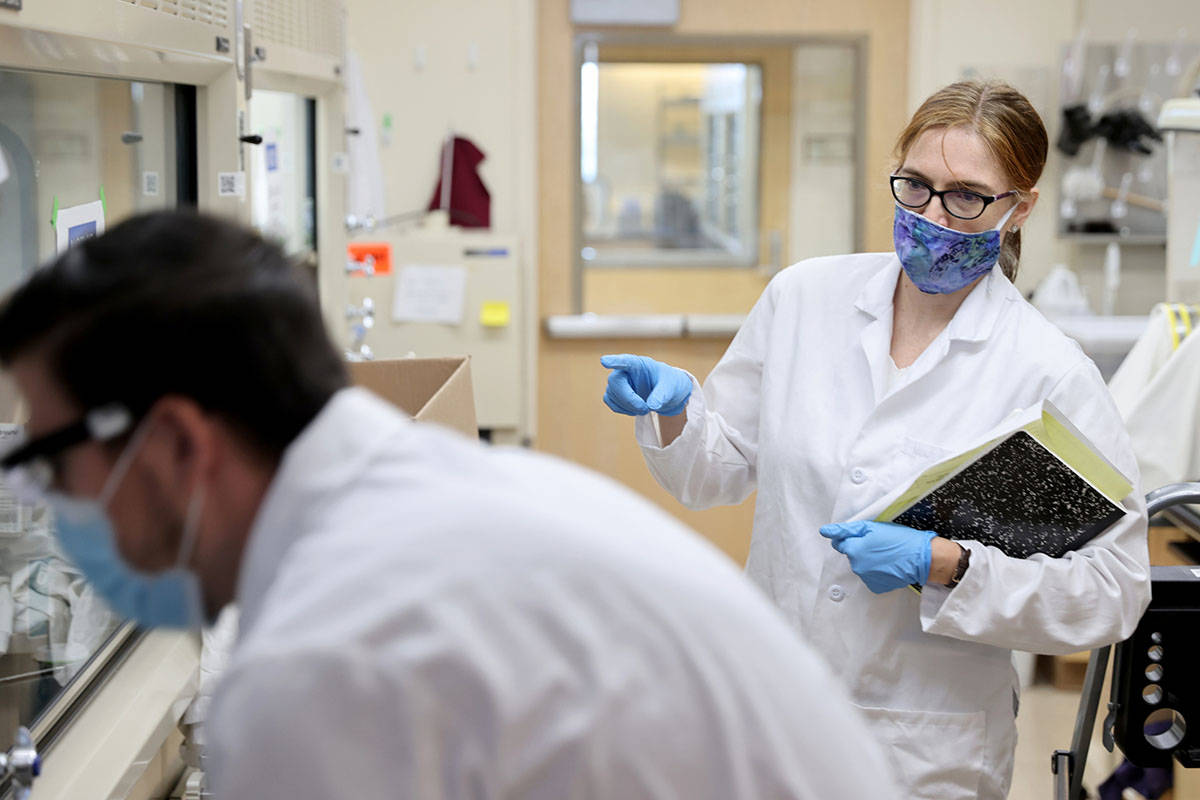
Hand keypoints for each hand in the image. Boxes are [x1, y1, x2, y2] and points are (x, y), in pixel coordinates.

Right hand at [601, 354, 691, 415]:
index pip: (625, 361)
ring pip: (612, 395)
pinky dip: (623, 410)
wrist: (667, 394)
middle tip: (645, 409)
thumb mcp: (671, 388)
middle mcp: (625, 371)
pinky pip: (612, 403)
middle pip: (615, 382)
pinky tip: (636, 410)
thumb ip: (662, 395)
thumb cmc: (669, 385)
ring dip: (628, 407)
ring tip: (646, 409)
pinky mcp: (615, 394)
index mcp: (639, 364)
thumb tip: (651, 405)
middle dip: (628, 398)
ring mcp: (619, 383)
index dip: (614, 361)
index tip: (604, 361)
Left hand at [819, 520, 936, 593]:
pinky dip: (876, 571)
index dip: (853, 538)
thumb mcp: (872, 527)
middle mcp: (856, 567)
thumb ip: (846, 530)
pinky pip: (870, 576)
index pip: (841, 543)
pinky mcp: (875, 587)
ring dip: (869, 560)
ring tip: (886, 555)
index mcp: (854, 550)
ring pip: (861, 565)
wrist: (921, 558)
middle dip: (861, 549)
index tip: (865, 537)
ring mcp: (866, 578)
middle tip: (880, 544)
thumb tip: (825, 531)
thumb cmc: (899, 539)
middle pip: (852, 555)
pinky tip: (888, 565)